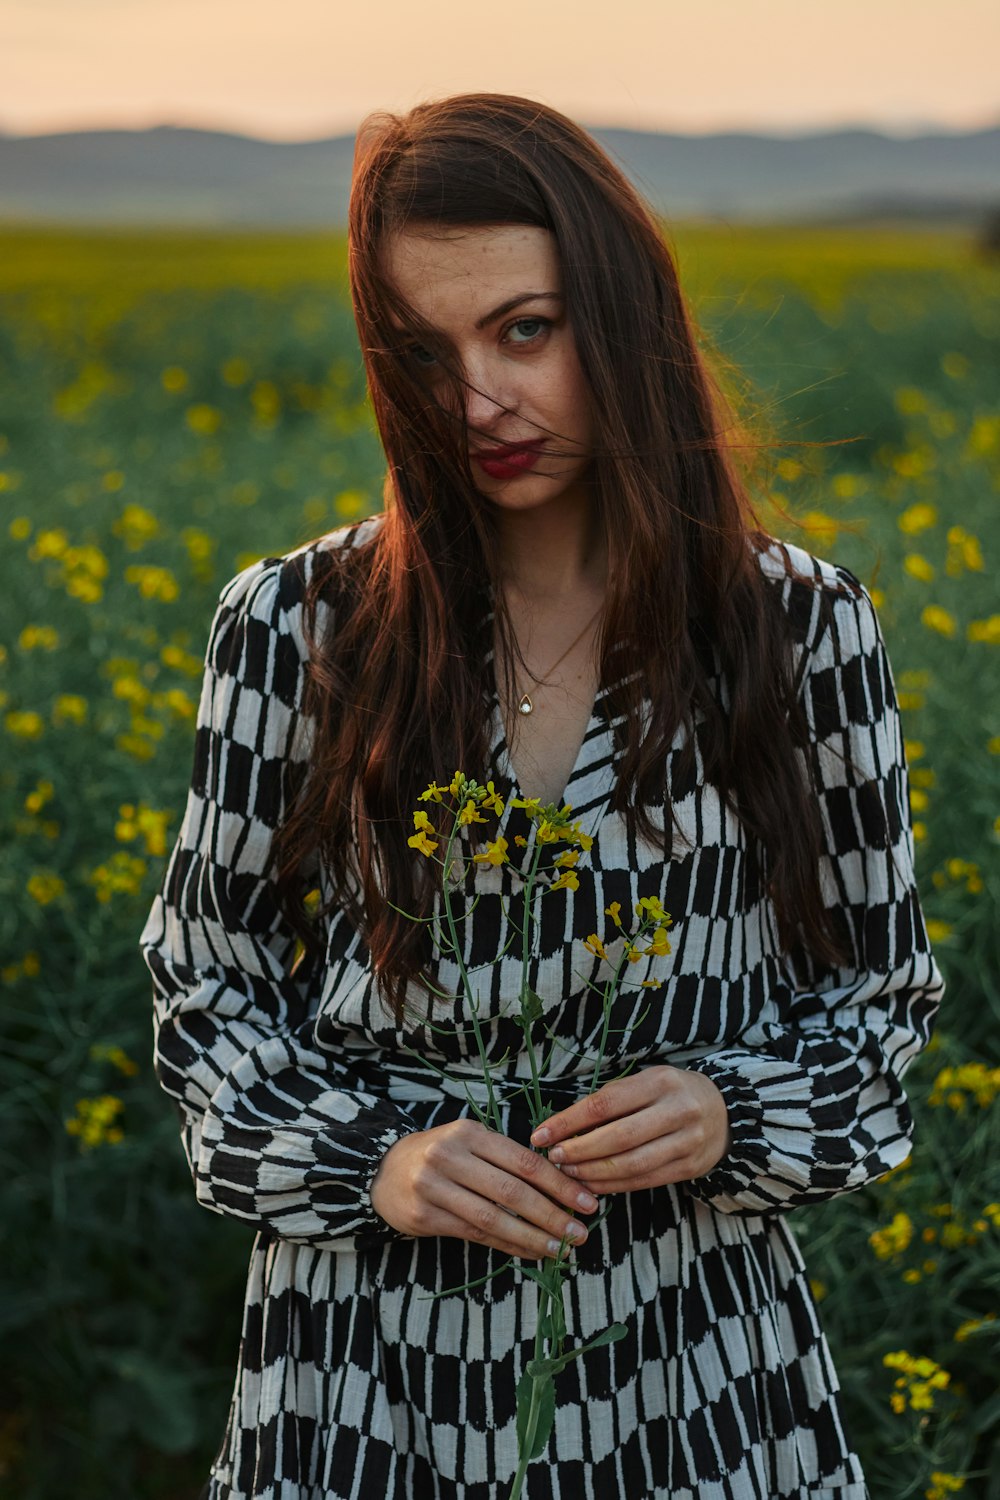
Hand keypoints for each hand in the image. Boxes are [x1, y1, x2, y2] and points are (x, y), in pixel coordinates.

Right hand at [369, 1117, 601, 1259]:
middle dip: (552, 1214)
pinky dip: (508, 1245)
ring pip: (494, 1218)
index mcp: (469, 1132)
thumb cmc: (439, 1155)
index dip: (559, 1184)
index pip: (523, 1160)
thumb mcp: (468, 1142)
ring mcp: (434, 1187)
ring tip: (561, 1250)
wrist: (382, 1172)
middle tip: (581, 1233)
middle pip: (511, 1191)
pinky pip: (476, 1235)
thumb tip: (561, 1183)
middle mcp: (449, 1156)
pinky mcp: (424, 1216)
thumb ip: (505, 1158)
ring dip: (533, 1237)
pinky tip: (530, 1252)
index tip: (587, 1201)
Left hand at [527, 1066, 730, 1193]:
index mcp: (659, 1081)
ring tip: (568, 1174)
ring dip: (593, 1173)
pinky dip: (614, 1186)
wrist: (725, 1111)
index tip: (541, 1134)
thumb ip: (611, 1102)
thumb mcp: (645, 1083)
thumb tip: (561, 1127)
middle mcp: (676, 1110)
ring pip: (631, 1164)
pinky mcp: (690, 1167)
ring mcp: (687, 1141)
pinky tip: (592, 1186)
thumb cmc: (671, 1094)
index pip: (604, 1104)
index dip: (568, 1122)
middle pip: (617, 1137)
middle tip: (553, 1158)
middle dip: (579, 1151)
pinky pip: (645, 1180)